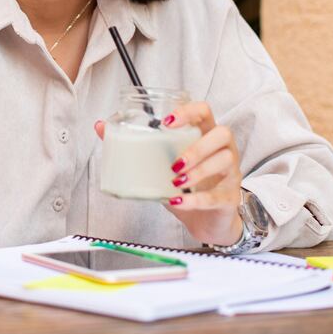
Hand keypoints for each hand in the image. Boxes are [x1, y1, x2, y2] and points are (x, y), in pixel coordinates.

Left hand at [94, 101, 242, 246]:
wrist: (207, 222)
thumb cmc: (185, 187)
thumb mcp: (159, 166)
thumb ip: (135, 147)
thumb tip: (101, 126)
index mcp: (204, 135)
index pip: (204, 111)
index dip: (188, 111)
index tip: (167, 121)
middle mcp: (223, 150)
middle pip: (222, 133)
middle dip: (196, 147)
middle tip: (173, 163)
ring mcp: (231, 173)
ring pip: (224, 161)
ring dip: (198, 170)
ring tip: (176, 180)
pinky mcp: (231, 198)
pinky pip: (218, 195)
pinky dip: (196, 199)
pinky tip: (178, 202)